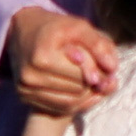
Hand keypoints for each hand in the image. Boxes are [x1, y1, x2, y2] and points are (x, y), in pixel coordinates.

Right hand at [2, 4, 122, 116]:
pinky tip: (83, 91)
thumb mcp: (78, 27)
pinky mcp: (25, 97)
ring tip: (94, 82)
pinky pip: (59, 108)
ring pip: (70, 102)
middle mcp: (30, 76)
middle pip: (77, 90)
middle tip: (102, 75)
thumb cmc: (55, 28)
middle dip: (93, 83)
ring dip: (86, 94)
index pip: (82, 75)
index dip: (99, 72)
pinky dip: (75, 102)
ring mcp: (25, 89)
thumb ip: (98, 44)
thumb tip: (112, 67)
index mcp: (42, 57)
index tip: (109, 68)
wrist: (22, 30)